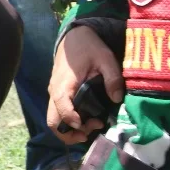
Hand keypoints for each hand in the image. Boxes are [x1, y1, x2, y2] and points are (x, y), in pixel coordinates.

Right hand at [47, 25, 123, 144]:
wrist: (74, 36)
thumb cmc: (88, 46)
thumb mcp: (105, 58)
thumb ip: (112, 78)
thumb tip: (117, 99)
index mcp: (64, 85)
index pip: (62, 109)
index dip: (73, 122)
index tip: (91, 125)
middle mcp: (54, 92)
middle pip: (52, 121)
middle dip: (69, 133)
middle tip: (89, 132)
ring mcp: (54, 94)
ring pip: (54, 120)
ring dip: (70, 129)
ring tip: (92, 126)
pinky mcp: (58, 94)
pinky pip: (58, 113)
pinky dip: (69, 122)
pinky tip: (87, 119)